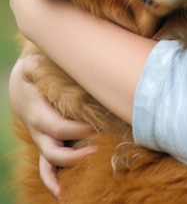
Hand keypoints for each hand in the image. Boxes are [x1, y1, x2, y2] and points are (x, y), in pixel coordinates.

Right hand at [9, 56, 93, 198]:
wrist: (22, 86)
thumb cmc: (33, 73)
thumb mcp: (31, 66)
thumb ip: (35, 66)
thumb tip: (36, 63)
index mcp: (38, 114)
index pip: (58, 128)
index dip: (77, 131)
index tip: (96, 127)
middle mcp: (39, 132)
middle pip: (55, 151)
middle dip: (76, 155)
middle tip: (98, 150)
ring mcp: (42, 141)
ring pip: (50, 163)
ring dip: (64, 174)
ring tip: (79, 182)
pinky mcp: (46, 144)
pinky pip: (46, 168)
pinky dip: (52, 181)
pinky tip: (62, 195)